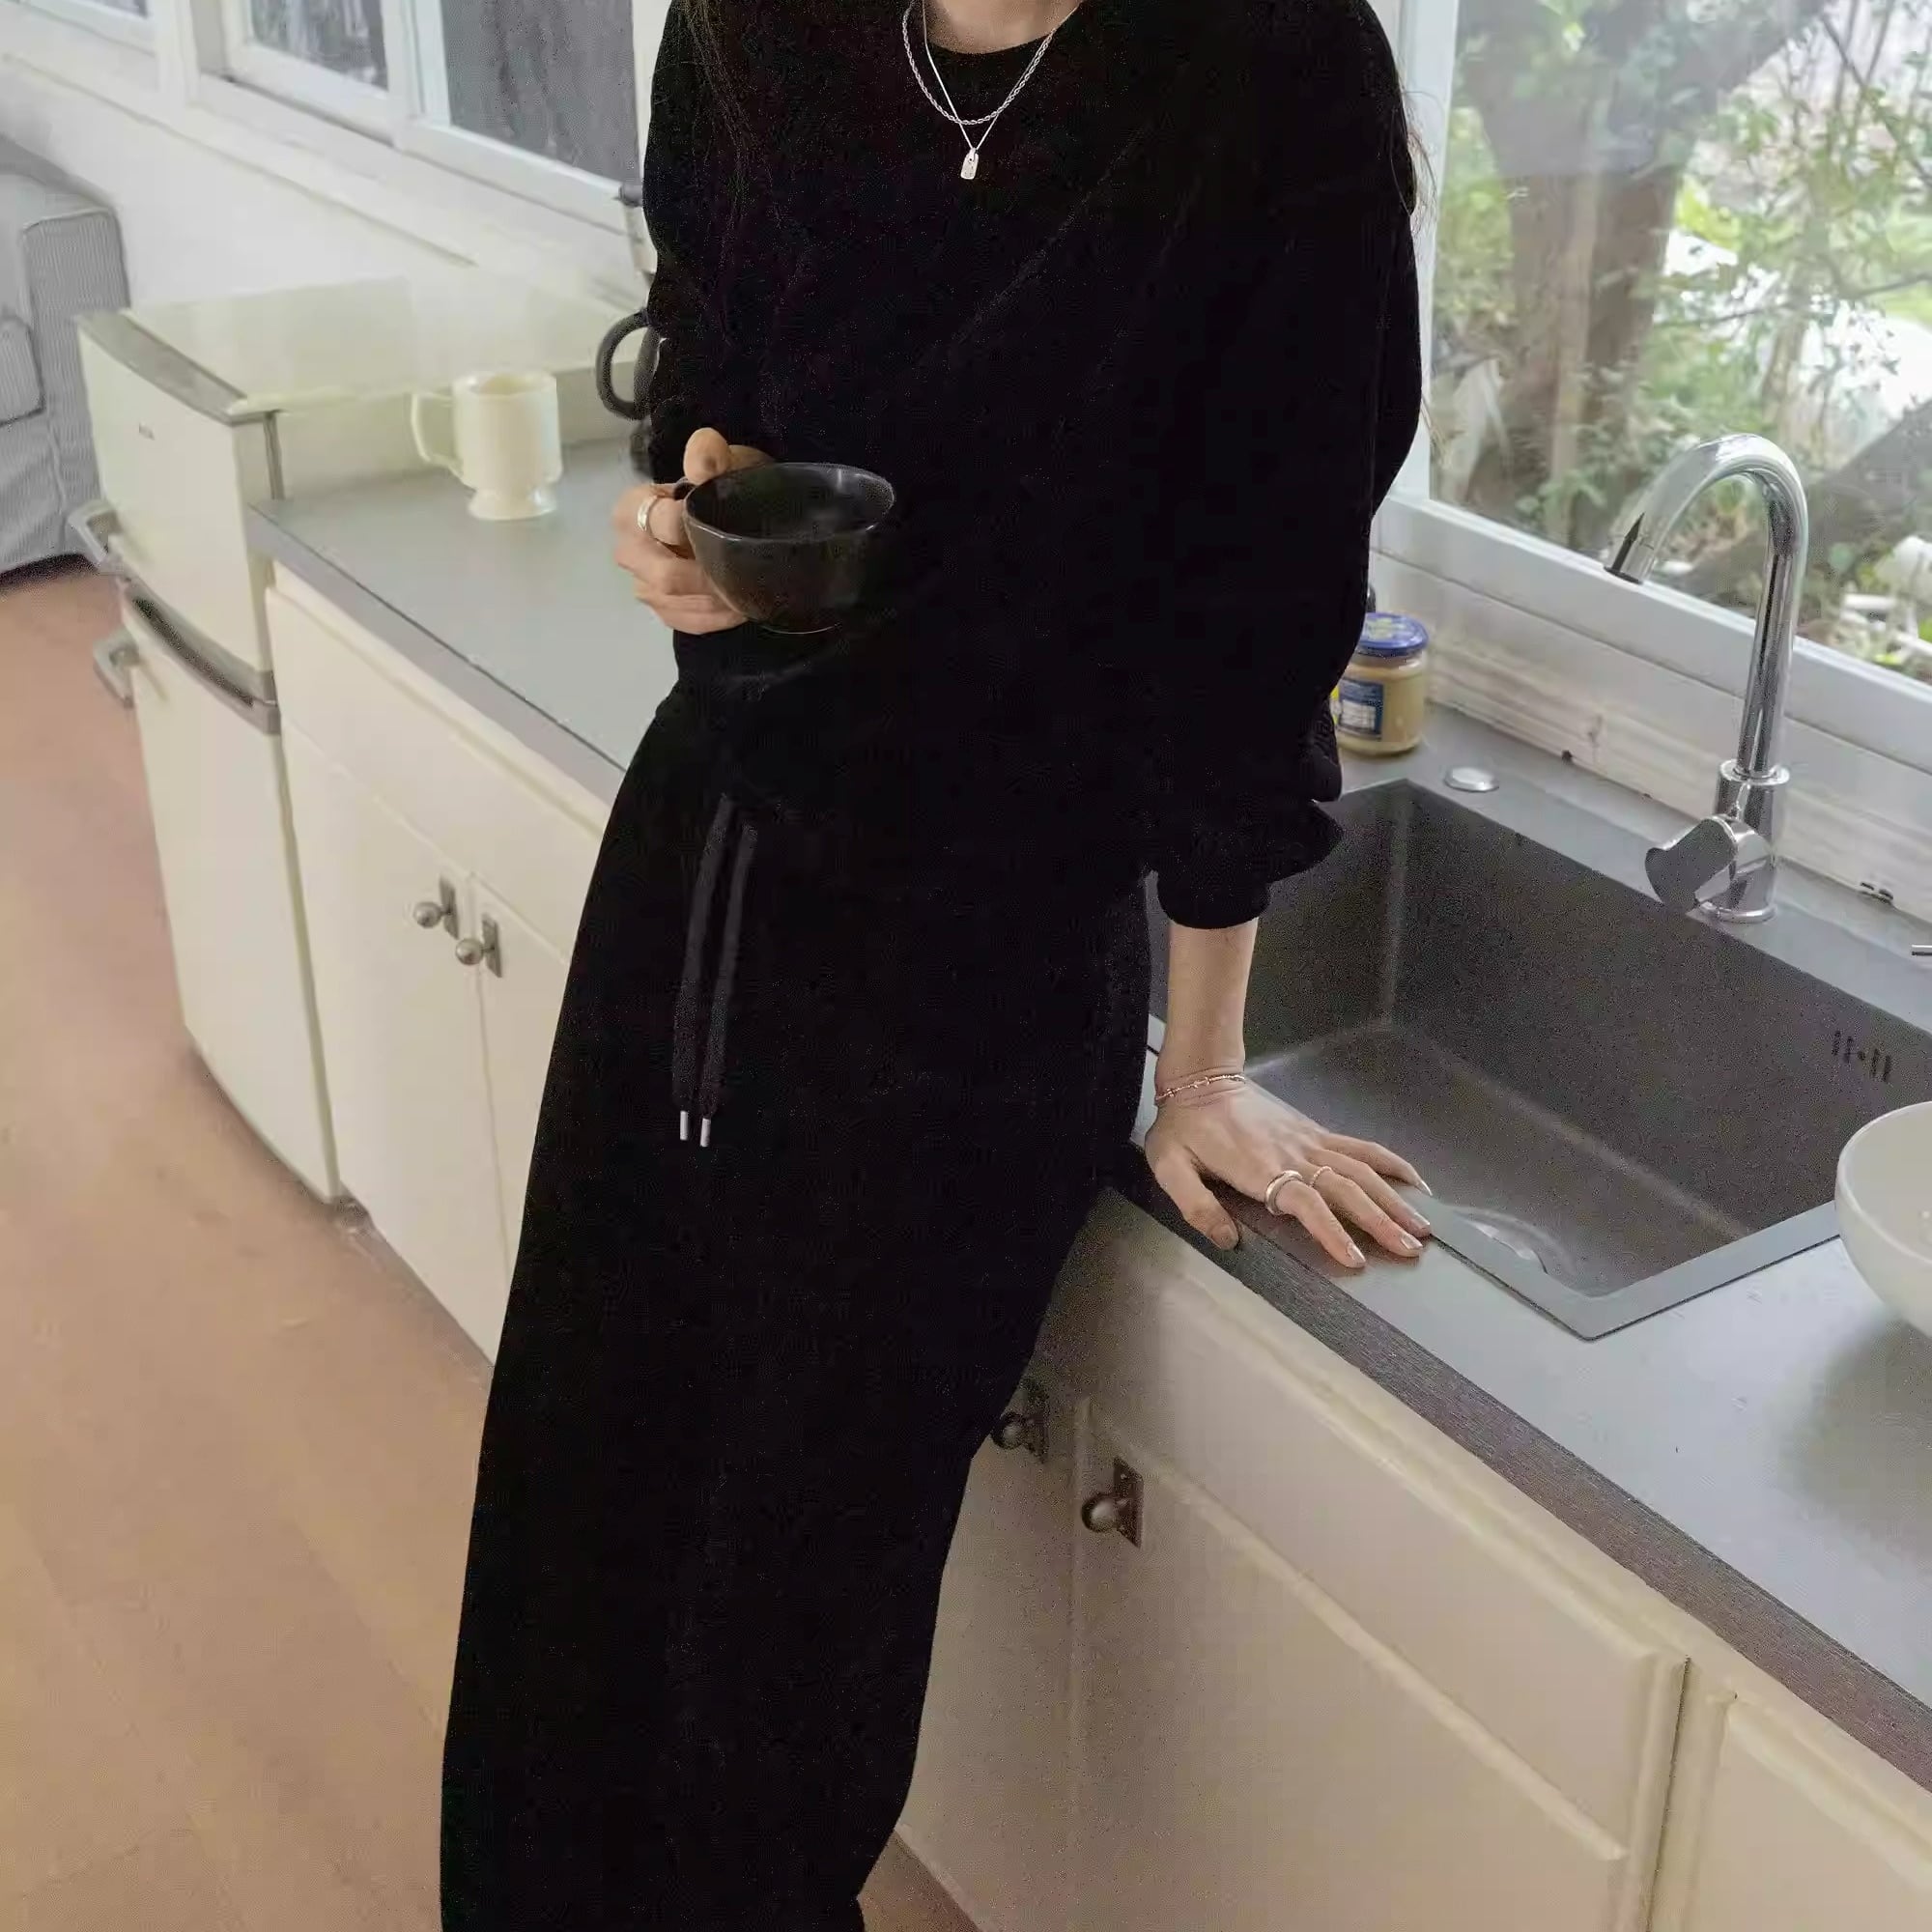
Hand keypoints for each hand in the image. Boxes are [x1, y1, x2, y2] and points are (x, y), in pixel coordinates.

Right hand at [612, 427, 770, 633]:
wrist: (723, 512)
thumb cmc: (719, 485)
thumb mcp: (722, 463)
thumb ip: (710, 456)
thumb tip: (704, 453)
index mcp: (630, 510)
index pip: (661, 526)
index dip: (696, 529)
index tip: (728, 527)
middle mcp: (627, 550)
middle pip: (664, 577)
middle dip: (707, 577)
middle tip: (741, 569)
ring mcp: (643, 585)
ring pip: (677, 604)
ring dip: (716, 600)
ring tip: (746, 586)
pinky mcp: (663, 611)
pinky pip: (687, 623)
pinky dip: (717, 618)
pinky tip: (739, 605)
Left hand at [1144, 1077, 1430, 1266]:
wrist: (1201, 1080)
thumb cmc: (1183, 1128)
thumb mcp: (1169, 1167)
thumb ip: (1196, 1205)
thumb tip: (1228, 1241)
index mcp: (1261, 1168)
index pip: (1306, 1203)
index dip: (1331, 1231)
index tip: (1355, 1260)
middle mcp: (1294, 1155)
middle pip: (1347, 1188)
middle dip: (1381, 1221)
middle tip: (1410, 1251)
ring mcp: (1310, 1141)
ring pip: (1362, 1169)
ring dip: (1394, 1198)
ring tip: (1422, 1227)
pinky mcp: (1316, 1132)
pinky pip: (1361, 1147)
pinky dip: (1391, 1164)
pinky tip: (1415, 1183)